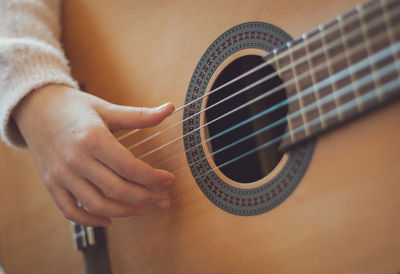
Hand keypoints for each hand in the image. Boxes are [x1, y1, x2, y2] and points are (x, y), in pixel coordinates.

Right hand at [13, 85, 174, 226]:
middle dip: (146, 198)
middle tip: (164, 200)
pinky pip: (70, 211)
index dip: (153, 178)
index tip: (169, 180)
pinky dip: (90, 220)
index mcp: (93, 139)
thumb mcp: (107, 108)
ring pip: (97, 204)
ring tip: (144, 209)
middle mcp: (76, 160)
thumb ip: (139, 115)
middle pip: (117, 190)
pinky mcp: (52, 183)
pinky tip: (109, 219)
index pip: (130, 167)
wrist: (35, 107)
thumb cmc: (74, 107)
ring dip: (125, 211)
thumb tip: (170, 109)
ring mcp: (62, 175)